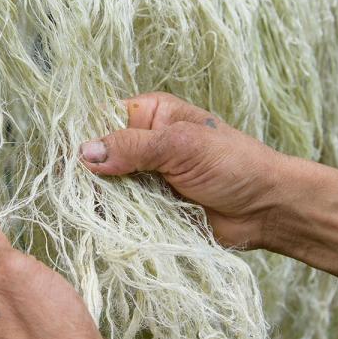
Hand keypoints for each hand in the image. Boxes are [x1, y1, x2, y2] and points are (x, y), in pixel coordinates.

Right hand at [80, 92, 287, 248]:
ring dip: (101, 199)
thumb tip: (85, 152)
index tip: (71, 160)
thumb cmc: (234, 165)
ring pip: (105, 186)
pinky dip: (114, 219)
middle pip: (98, 155)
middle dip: (89, 174)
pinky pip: (121, 212)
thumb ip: (133, 147)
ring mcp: (145, 177)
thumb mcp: (182, 146)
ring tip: (95, 210)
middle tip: (82, 191)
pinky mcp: (150, 207)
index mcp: (150, 114)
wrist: (266, 209)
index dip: (84, 136)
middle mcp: (143, 143)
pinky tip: (106, 224)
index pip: (102, 117)